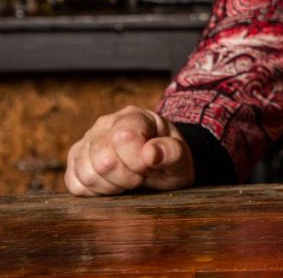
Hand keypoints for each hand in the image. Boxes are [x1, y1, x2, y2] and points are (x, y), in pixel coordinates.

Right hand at [64, 106, 194, 196]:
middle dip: (127, 177)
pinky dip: (95, 192)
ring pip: (88, 174)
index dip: (139, 161)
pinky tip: (112, 183)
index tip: (151, 165)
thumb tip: (150, 153)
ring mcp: (86, 142)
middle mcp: (104, 124)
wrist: (158, 165)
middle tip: (141, 175)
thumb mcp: (181, 157)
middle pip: (104, 161)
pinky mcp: (75, 161)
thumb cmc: (168, 159)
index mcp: (133, 116)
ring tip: (128, 178)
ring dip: (112, 186)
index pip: (123, 138)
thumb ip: (172, 152)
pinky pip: (75, 185)